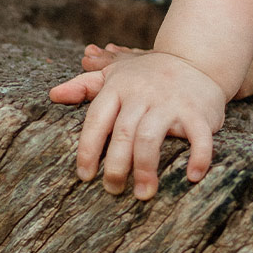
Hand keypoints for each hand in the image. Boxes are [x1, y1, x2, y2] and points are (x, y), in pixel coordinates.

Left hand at [51, 50, 226, 199]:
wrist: (197, 59)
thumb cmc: (149, 74)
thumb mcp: (117, 74)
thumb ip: (85, 85)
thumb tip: (53, 95)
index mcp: (120, 87)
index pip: (97, 120)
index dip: (88, 150)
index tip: (85, 176)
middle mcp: (143, 94)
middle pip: (123, 133)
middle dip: (116, 167)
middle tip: (113, 190)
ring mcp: (171, 103)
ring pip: (151, 137)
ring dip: (146, 169)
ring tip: (144, 194)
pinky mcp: (198, 112)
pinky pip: (199, 137)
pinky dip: (198, 157)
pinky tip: (193, 177)